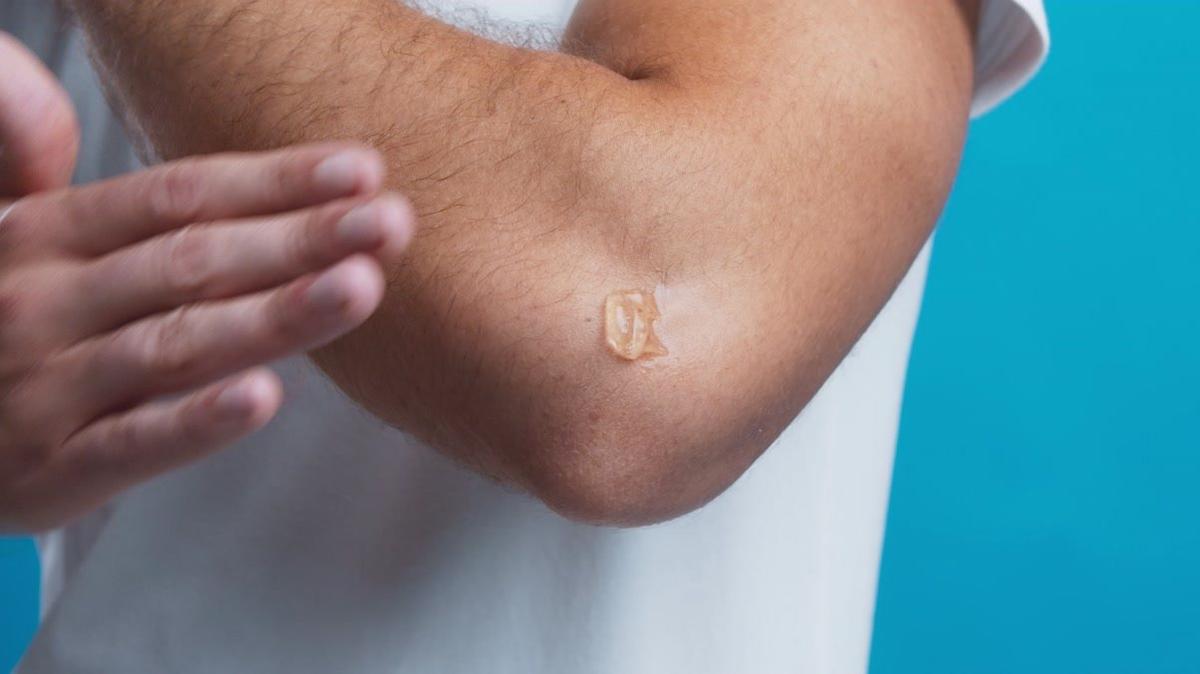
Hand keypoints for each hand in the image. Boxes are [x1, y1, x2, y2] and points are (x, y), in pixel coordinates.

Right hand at [0, 34, 414, 532]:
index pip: (179, 195)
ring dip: (274, 315)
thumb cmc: (13, 334)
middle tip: (388, 223)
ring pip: (176, 344)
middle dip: (300, 238)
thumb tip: (230, 164)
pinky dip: (197, 422)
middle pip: (192, 260)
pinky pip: (134, 443)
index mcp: (48, 235)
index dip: (275, 182)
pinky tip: (264, 398)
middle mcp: (43, 300)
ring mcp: (43, 387)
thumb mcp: (38, 249)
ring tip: (359, 288)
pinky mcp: (52, 469)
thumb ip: (123, 211)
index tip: (360, 172)